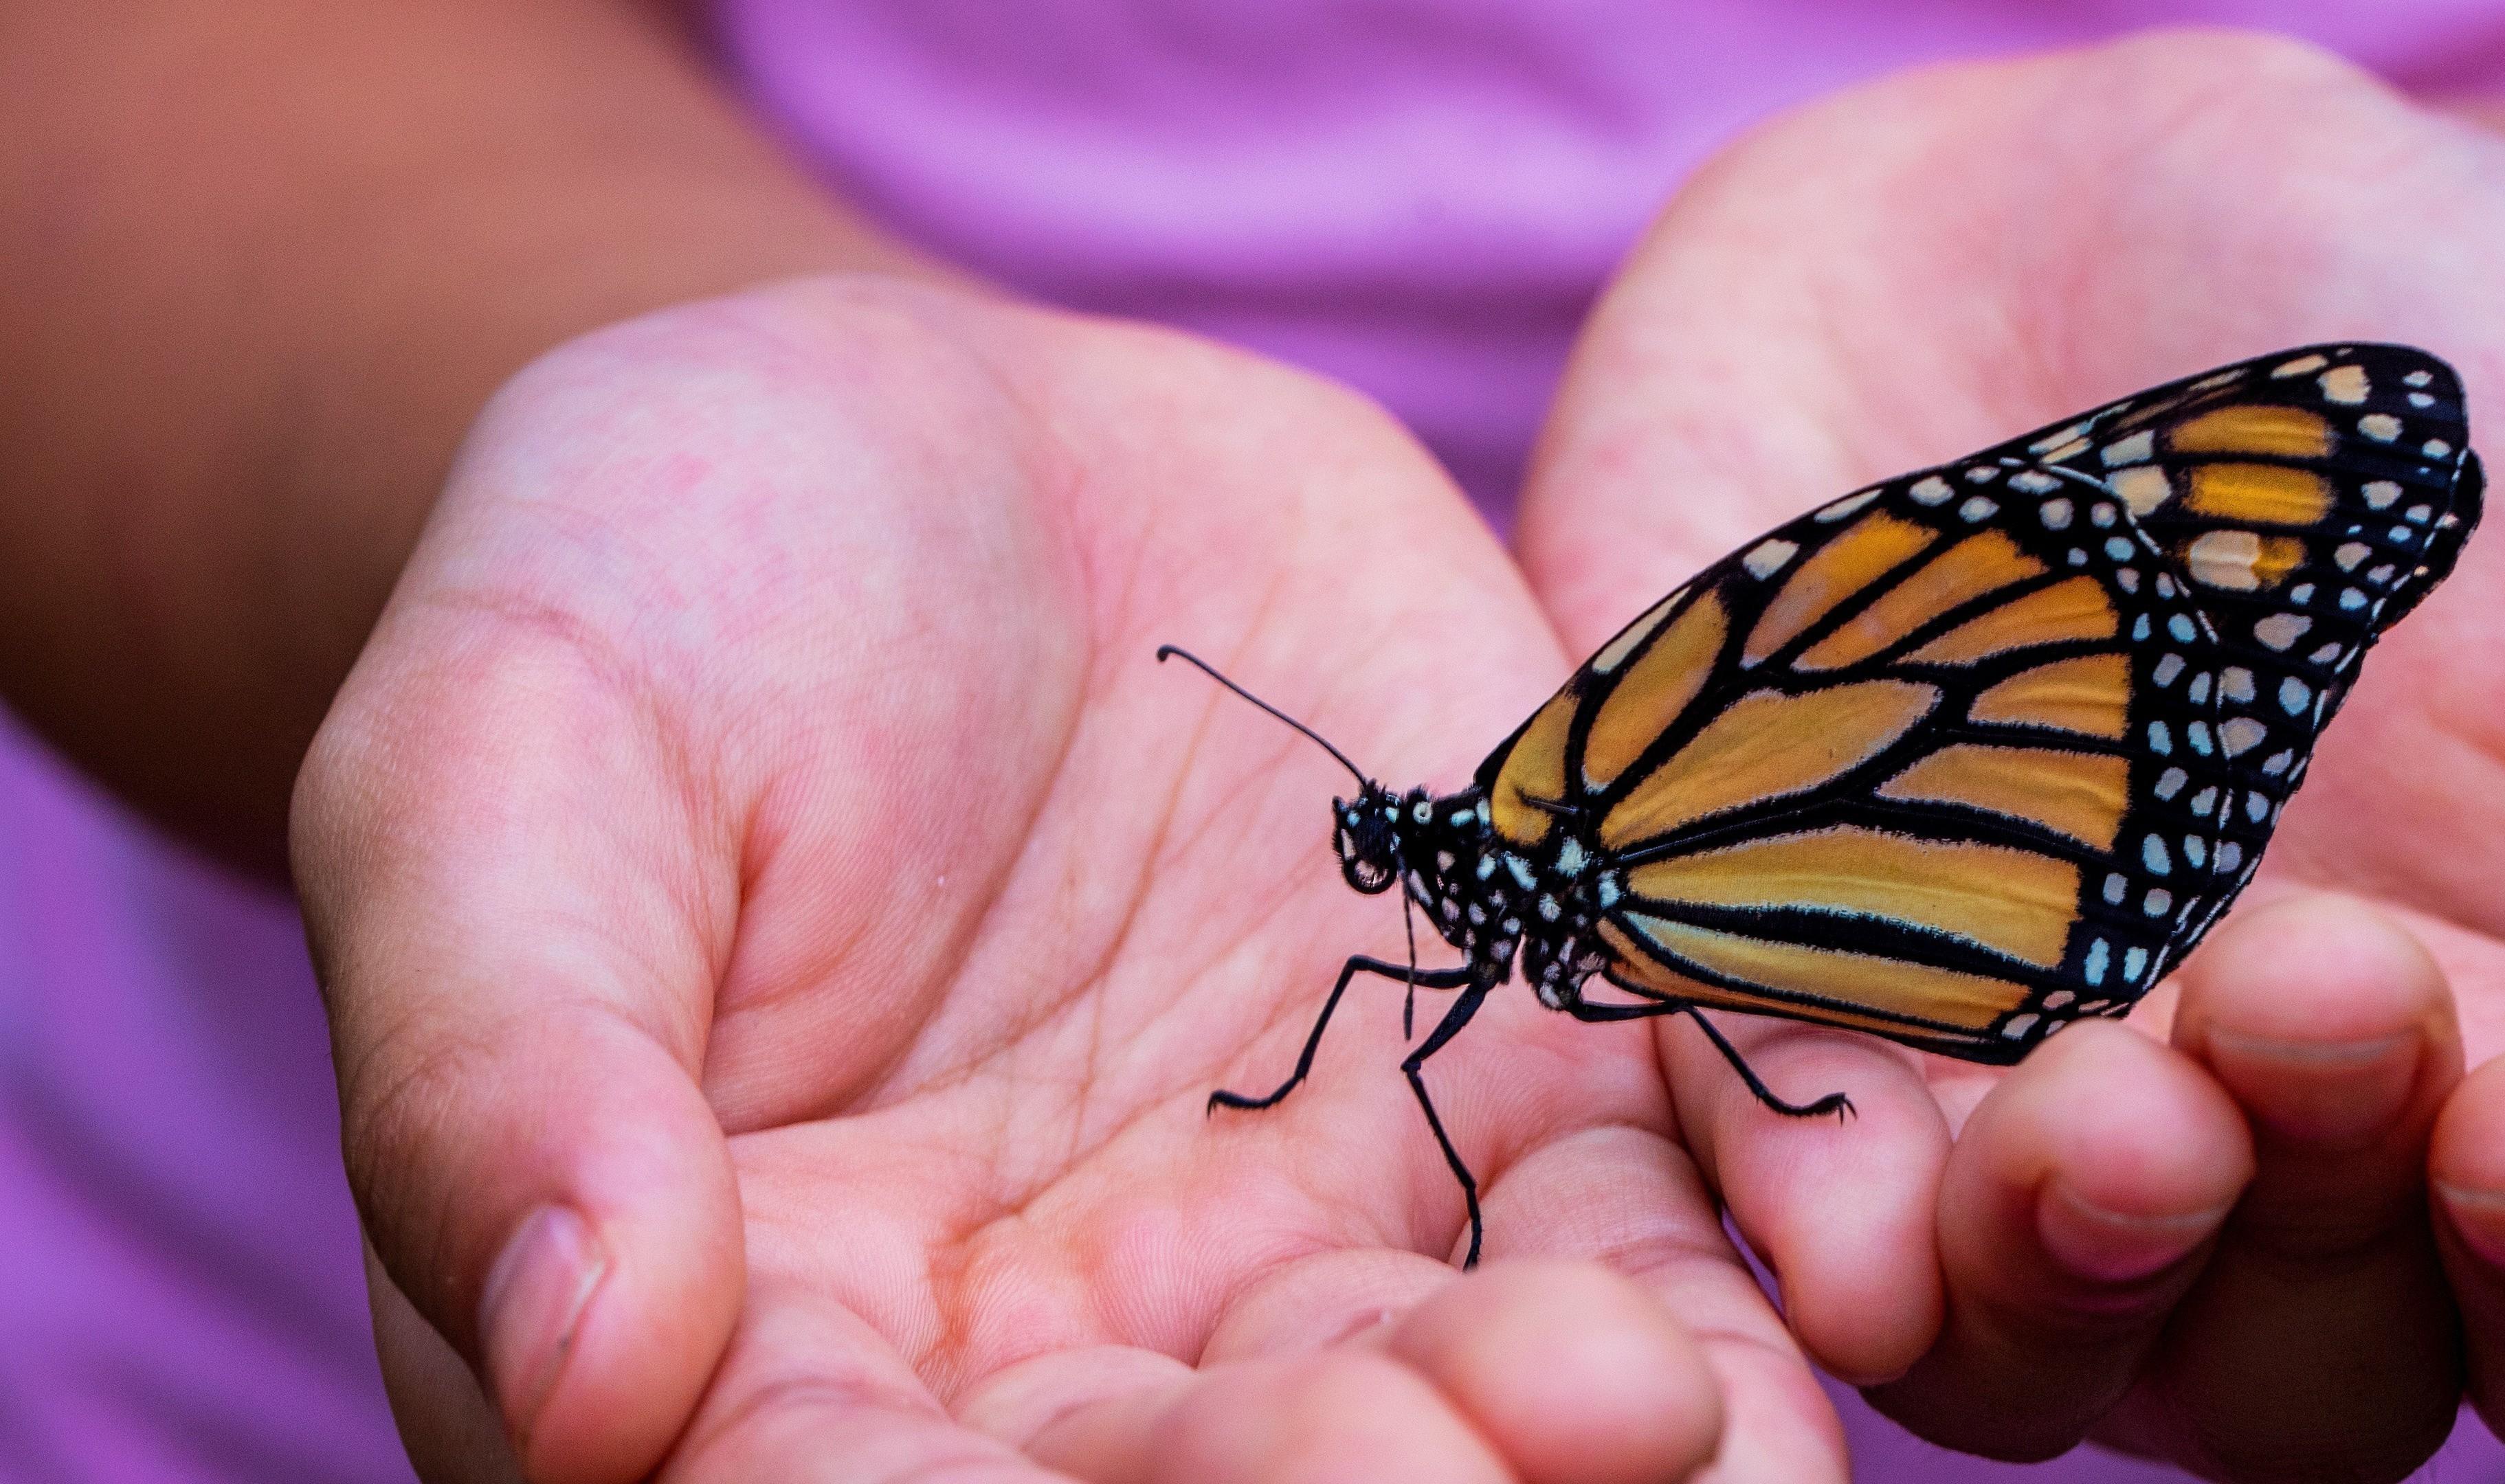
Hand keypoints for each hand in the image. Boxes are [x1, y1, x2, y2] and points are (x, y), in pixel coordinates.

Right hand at [295, 277, 1852, 1482]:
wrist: (913, 447)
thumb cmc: (640, 601)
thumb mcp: (498, 769)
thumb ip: (507, 1060)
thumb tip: (577, 1371)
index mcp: (768, 1342)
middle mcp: (1061, 1354)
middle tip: (1467, 1459)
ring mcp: (1306, 1228)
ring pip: (1451, 1398)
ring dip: (1564, 1434)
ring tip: (1649, 1399)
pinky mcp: (1506, 1073)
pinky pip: (1634, 1203)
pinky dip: (1725, 1253)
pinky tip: (1806, 1274)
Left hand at [1516, 32, 2504, 1481]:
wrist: (2066, 226)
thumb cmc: (2426, 367)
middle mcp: (2258, 1130)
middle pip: (2301, 1360)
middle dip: (2325, 1232)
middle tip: (2321, 998)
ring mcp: (2007, 1092)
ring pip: (2037, 1325)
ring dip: (2070, 1266)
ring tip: (2111, 1120)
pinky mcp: (1771, 1006)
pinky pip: (1787, 1191)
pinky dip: (1823, 1226)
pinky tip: (1854, 1224)